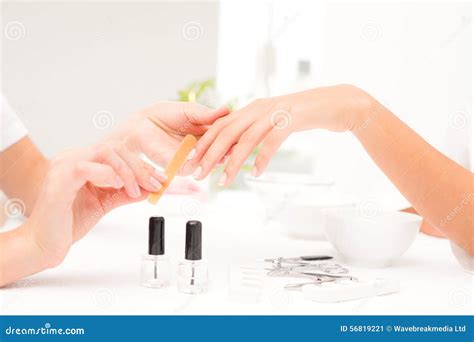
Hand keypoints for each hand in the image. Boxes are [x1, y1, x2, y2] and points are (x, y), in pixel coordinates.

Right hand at [26, 143, 156, 265]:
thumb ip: (125, 193)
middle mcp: (72, 159)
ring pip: (104, 152)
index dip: (142, 164)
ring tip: (134, 190)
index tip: (160, 179)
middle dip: (140, 166)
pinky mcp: (59, 181)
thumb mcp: (104, 203)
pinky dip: (106, 174)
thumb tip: (148, 188)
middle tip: (154, 184)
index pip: (118, 152)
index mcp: (83, 161)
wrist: (43, 244)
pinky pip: (85, 167)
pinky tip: (117, 186)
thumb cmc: (67, 222)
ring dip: (127, 171)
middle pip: (115, 148)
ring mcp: (64, 167)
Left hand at [106, 102, 228, 176]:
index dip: (232, 134)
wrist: (142, 124)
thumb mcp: (189, 111)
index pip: (224, 136)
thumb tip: (226, 109)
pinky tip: (198, 154)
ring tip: (219, 151)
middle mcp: (203, 147)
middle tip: (234, 143)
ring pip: (208, 162)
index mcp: (207, 132)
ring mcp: (193, 159)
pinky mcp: (180, 167)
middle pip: (220, 151)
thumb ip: (205, 114)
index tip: (241, 130)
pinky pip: (192, 167)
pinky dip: (196, 162)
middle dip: (227, 148)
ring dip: (214, 157)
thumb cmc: (165, 115)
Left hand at [192, 84, 370, 185]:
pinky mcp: (291, 119)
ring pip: (246, 138)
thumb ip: (256, 131)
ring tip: (223, 181)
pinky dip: (262, 158)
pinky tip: (256, 173)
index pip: (221, 126)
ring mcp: (275, 113)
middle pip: (227, 131)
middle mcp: (259, 108)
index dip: (205, 143)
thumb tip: (238, 150)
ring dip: (232, 162)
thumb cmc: (304, 115)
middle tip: (199, 174)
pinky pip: (272, 141)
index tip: (193, 161)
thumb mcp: (274, 121)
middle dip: (210, 154)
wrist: (335, 103)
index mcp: (252, 108)